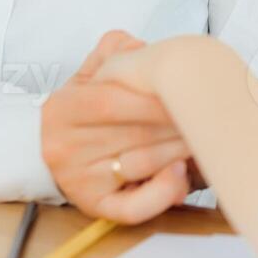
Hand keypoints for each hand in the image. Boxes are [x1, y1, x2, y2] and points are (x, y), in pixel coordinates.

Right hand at [40, 31, 191, 222]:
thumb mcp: (87, 73)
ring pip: (142, 164)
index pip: (112, 101)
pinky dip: (162, 192)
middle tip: (213, 112)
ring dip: (181, 148)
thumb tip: (143, 50)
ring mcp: (80, 181)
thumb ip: (114, 52)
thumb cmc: (79, 109)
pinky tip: (182, 174)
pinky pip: (133, 207)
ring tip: (209, 134)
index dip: (155, 96)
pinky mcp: (96, 208)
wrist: (43, 150)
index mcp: (63, 109)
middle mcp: (66, 148)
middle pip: (135, 132)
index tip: (189, 89)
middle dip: (179, 120)